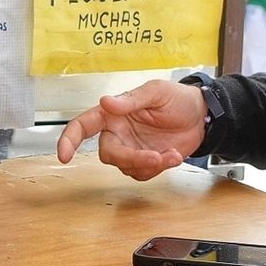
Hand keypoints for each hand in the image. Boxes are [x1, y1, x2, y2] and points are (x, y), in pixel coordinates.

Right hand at [56, 80, 206, 180]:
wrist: (202, 116)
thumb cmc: (177, 98)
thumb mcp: (156, 92)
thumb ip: (131, 100)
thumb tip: (106, 101)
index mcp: (113, 114)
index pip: (83, 125)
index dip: (69, 139)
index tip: (64, 154)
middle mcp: (118, 133)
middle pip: (108, 154)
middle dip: (130, 158)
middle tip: (153, 157)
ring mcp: (132, 149)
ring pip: (126, 167)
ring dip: (149, 164)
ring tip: (171, 154)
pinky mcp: (146, 162)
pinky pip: (143, 174)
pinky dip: (159, 168)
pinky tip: (173, 155)